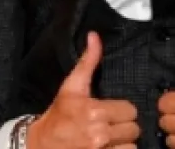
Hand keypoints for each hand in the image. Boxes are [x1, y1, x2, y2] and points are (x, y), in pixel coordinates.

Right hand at [27, 32, 139, 147]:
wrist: (41, 143)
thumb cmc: (59, 114)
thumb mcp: (72, 87)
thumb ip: (88, 62)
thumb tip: (94, 37)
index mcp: (95, 111)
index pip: (130, 110)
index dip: (122, 110)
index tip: (112, 112)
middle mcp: (99, 133)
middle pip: (133, 129)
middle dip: (124, 127)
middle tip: (111, 125)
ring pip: (131, 145)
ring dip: (123, 142)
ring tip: (111, 138)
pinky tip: (109, 147)